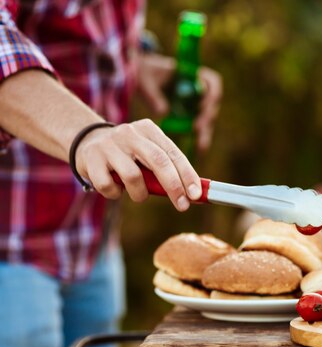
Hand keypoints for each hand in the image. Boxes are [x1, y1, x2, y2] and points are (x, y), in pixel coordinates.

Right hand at [75, 119, 201, 210]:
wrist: (87, 141)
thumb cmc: (128, 155)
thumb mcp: (147, 154)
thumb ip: (166, 169)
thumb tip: (192, 194)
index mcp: (149, 130)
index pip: (173, 153)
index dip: (187, 175)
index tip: (197, 194)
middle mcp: (130, 133)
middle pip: (158, 161)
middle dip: (174, 187)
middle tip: (183, 205)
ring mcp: (109, 145)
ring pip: (133, 176)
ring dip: (140, 194)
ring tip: (138, 194)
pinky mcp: (91, 158)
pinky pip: (108, 186)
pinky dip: (115, 194)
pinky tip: (115, 188)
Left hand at [136, 53, 221, 151]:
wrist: (141, 76)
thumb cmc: (144, 73)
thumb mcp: (145, 80)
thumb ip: (153, 94)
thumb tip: (163, 112)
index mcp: (192, 74)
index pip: (212, 82)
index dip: (211, 94)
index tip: (202, 106)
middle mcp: (199, 88)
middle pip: (211, 104)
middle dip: (207, 117)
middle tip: (198, 128)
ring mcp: (196, 103)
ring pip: (207, 119)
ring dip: (205, 132)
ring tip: (200, 146)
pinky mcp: (191, 115)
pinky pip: (199, 127)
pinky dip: (198, 137)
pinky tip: (197, 150)